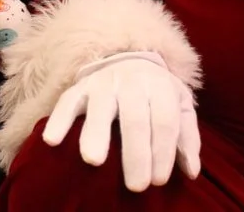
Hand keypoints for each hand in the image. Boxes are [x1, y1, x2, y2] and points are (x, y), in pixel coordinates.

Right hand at [41, 51, 200, 191]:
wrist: (128, 57)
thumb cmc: (156, 92)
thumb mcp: (179, 105)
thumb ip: (187, 137)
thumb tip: (191, 172)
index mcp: (160, 87)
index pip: (164, 121)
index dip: (163, 151)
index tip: (158, 181)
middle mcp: (131, 82)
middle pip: (135, 118)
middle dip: (136, 153)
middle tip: (136, 186)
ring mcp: (102, 83)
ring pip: (100, 108)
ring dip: (96, 133)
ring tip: (93, 161)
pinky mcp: (79, 87)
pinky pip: (67, 102)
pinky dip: (58, 120)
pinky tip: (52, 140)